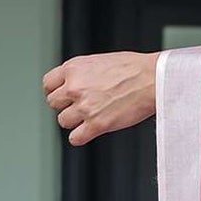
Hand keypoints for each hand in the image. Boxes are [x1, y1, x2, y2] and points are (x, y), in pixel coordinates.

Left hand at [43, 51, 157, 145]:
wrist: (153, 79)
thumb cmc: (133, 68)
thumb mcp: (99, 61)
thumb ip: (81, 73)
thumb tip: (73, 84)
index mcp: (74, 68)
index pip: (48, 84)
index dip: (56, 91)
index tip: (63, 96)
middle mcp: (75, 87)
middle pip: (53, 103)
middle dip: (66, 105)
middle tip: (82, 105)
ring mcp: (85, 107)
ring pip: (63, 121)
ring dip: (74, 121)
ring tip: (90, 116)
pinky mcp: (97, 125)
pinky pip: (75, 138)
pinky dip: (80, 137)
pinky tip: (89, 131)